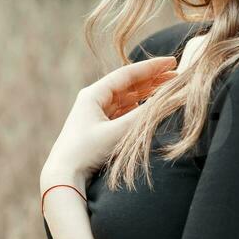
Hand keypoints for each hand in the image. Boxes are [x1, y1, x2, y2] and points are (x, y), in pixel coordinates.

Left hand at [42, 56, 177, 184]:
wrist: (63, 177)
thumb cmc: (87, 153)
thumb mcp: (118, 133)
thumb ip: (143, 116)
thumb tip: (167, 100)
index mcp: (93, 95)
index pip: (127, 74)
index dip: (151, 68)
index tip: (172, 61)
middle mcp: (92, 101)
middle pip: (127, 85)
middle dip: (151, 80)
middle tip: (175, 75)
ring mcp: (94, 115)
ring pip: (125, 99)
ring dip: (145, 94)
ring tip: (166, 89)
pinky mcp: (96, 130)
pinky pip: (121, 113)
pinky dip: (137, 108)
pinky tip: (148, 108)